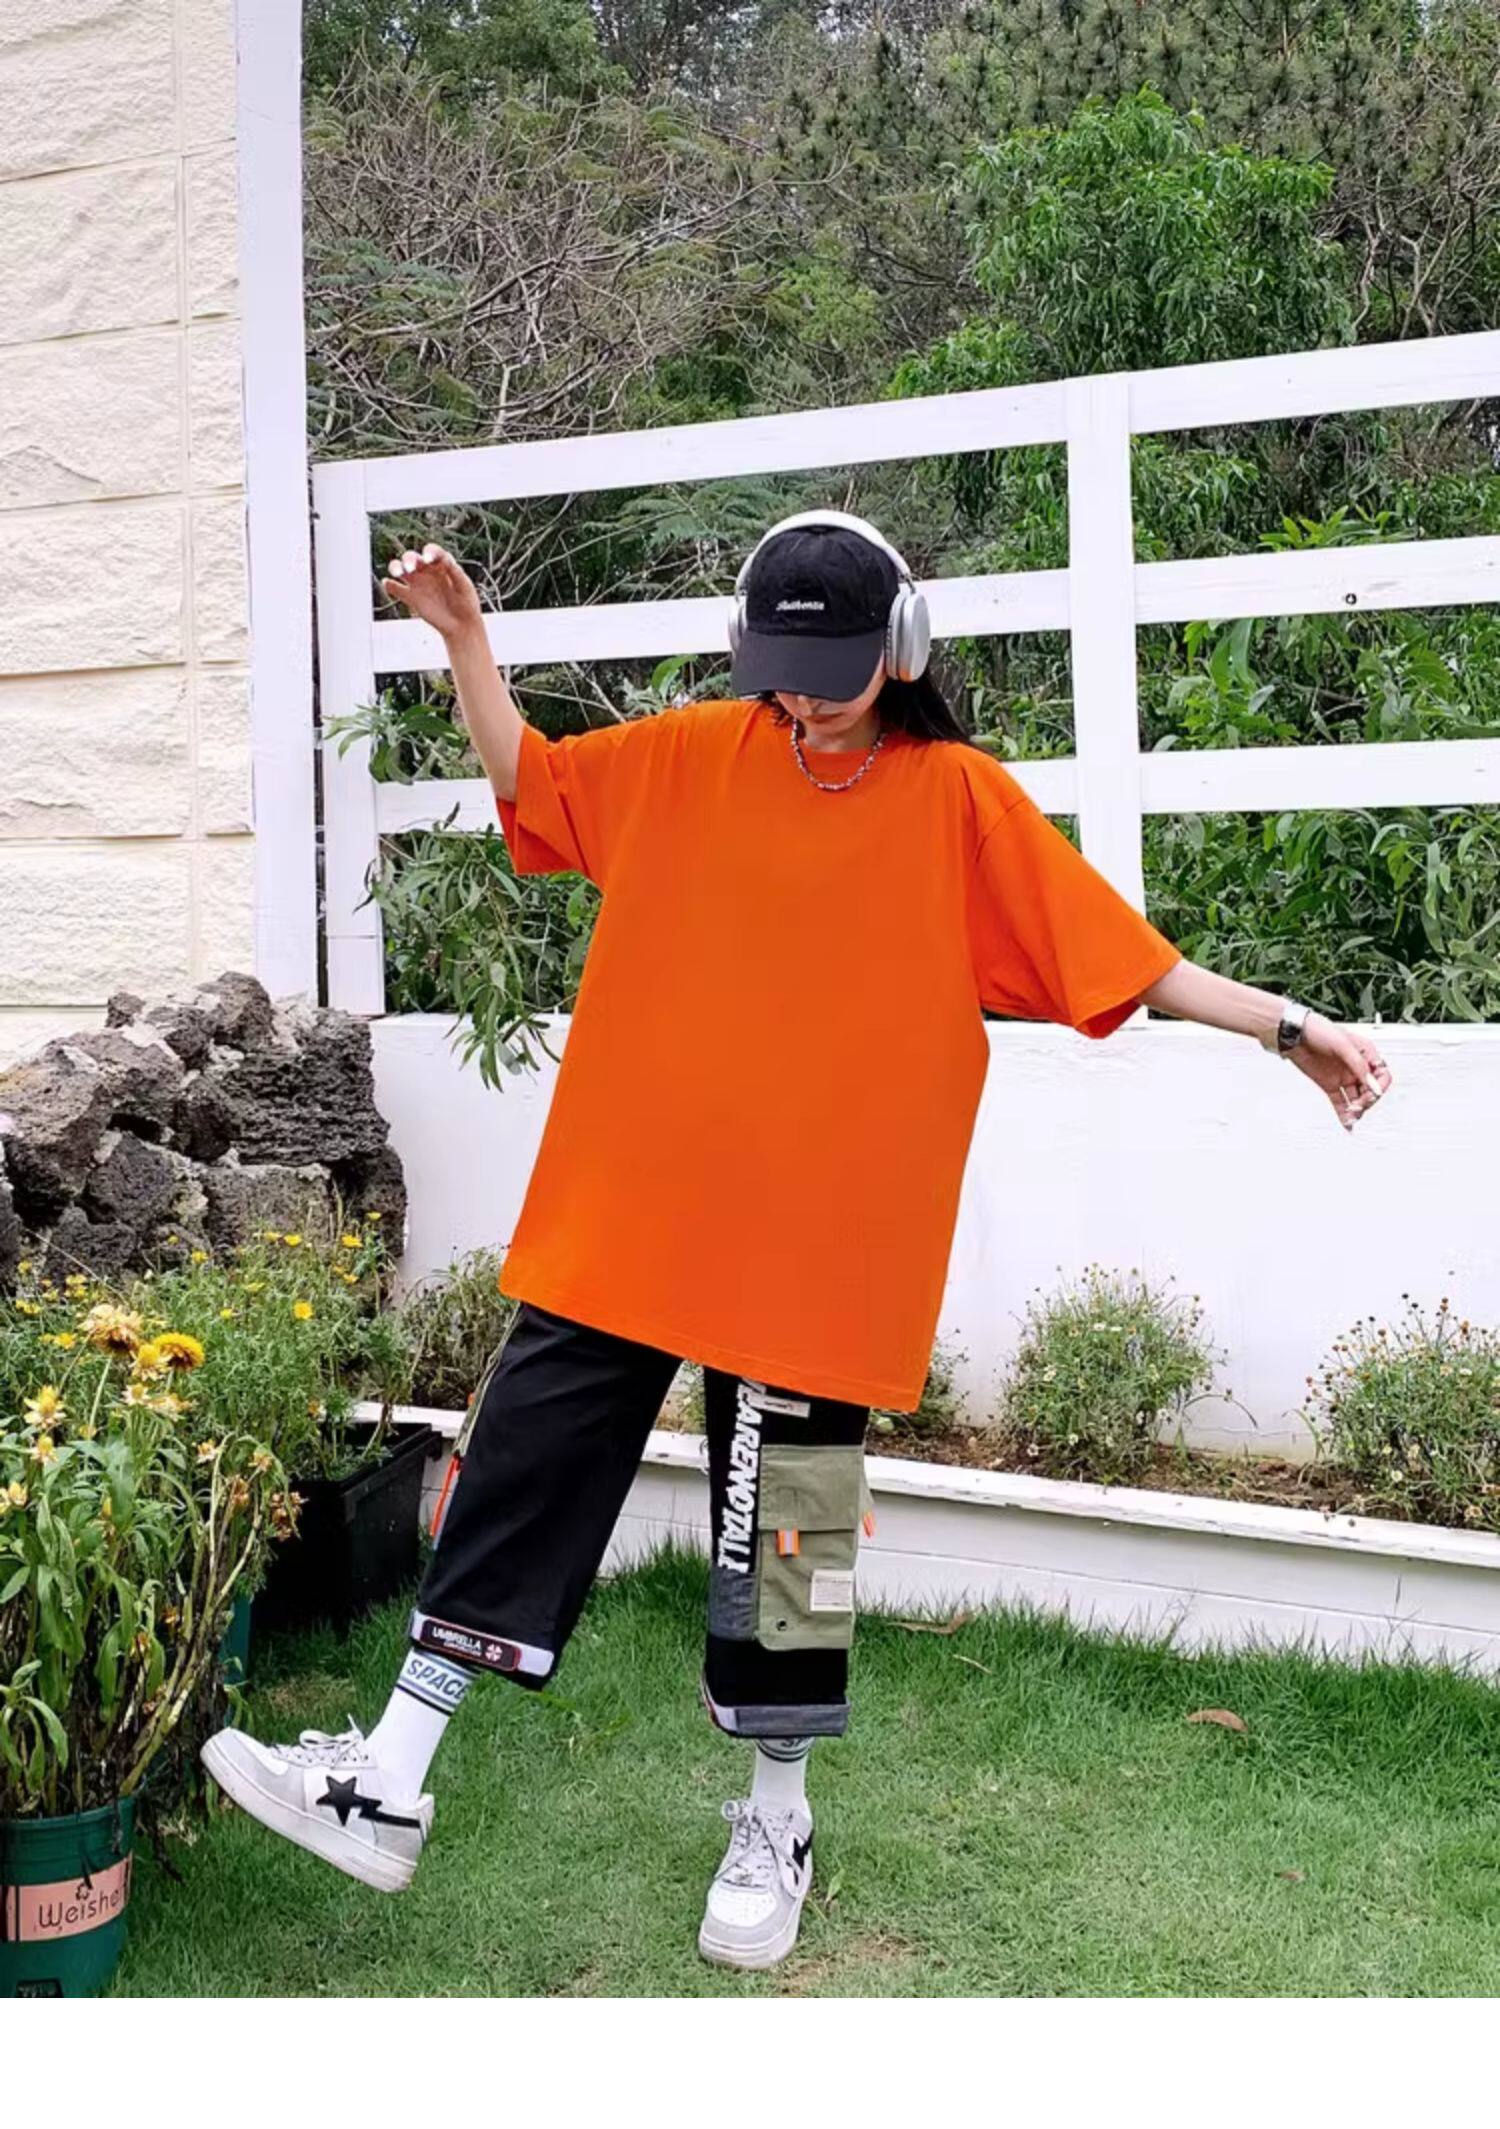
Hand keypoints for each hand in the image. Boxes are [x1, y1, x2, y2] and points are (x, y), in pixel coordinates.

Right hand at [380, 542, 485, 641]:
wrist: (462, 625)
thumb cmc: (467, 604)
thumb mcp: (464, 586)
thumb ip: (455, 572)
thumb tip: (446, 559)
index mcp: (441, 564)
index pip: (431, 551)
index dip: (429, 552)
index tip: (428, 559)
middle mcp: (427, 570)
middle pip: (412, 557)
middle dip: (409, 559)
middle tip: (410, 567)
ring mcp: (418, 583)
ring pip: (400, 568)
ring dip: (396, 567)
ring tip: (397, 572)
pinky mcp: (411, 597)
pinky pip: (396, 588)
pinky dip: (390, 585)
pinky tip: (388, 583)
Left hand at [1287, 1014, 1392, 1131]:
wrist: (1294, 1034)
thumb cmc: (1318, 1030)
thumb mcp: (1343, 1044)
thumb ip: (1359, 1066)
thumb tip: (1373, 1084)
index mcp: (1365, 1053)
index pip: (1382, 1074)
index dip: (1378, 1086)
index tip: (1371, 1094)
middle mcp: (1356, 1067)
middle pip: (1370, 1090)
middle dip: (1367, 1100)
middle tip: (1358, 1106)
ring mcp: (1343, 1077)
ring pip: (1356, 1098)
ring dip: (1356, 1109)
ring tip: (1352, 1117)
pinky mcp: (1330, 1085)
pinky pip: (1340, 1102)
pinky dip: (1344, 1113)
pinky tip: (1347, 1123)